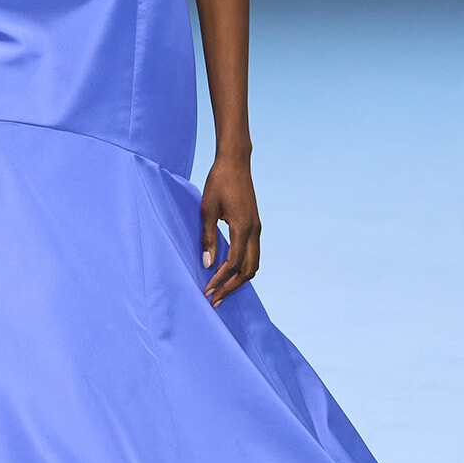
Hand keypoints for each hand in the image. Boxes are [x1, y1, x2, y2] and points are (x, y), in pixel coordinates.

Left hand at [200, 154, 260, 306]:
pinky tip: (229, 272)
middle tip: (214, 300)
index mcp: (243, 227)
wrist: (235, 162)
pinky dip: (243, 268)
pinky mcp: (255, 226)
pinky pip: (253, 254)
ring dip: (238, 279)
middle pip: (248, 270)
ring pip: (254, 264)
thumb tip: (208, 264)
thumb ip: (207, 237)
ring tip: (221, 291)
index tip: (206, 291)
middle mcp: (254, 230)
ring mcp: (257, 228)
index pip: (234, 263)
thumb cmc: (219, 182)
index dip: (220, 280)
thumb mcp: (206, 209)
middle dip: (231, 287)